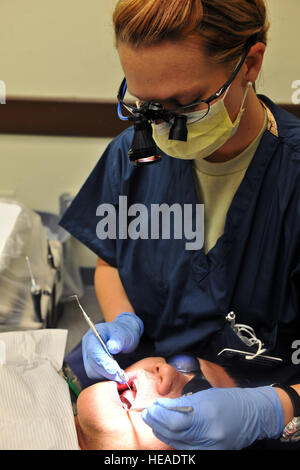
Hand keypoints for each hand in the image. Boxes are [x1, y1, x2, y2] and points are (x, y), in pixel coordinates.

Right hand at [82, 312, 143, 380]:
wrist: (123, 335)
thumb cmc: (123, 333)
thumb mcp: (123, 335)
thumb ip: (117, 341)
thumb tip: (111, 348)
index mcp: (92, 335)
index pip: (93, 351)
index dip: (103, 362)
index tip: (115, 370)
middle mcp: (87, 345)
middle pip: (92, 363)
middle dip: (106, 371)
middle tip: (121, 376)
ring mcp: (87, 355)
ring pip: (92, 371)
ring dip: (106, 375)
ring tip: (120, 375)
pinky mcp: (91, 363)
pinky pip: (95, 373)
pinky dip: (105, 375)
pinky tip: (115, 374)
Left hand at [142, 386, 283, 449]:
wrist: (254, 414)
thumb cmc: (231, 401)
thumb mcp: (205, 396)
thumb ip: (183, 403)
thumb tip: (163, 407)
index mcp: (207, 416)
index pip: (175, 420)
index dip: (159, 415)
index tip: (152, 407)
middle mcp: (209, 435)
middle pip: (174, 434)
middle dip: (158, 423)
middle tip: (149, 413)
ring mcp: (212, 447)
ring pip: (178, 444)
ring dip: (164, 432)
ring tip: (155, 421)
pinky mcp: (213, 453)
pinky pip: (188, 449)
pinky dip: (176, 441)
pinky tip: (169, 432)